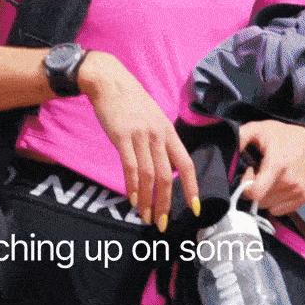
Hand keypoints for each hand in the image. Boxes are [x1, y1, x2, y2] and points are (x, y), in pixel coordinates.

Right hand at [78, 51, 199, 229]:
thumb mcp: (153, 117)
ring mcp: (140, 135)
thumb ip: (160, 138)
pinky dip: (132, 186)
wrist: (109, 81)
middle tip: (163, 223)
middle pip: (167, 176)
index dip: (192, 187)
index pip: (186, 164)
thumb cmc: (130, 100)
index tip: (195, 208)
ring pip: (149, 176)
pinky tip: (132, 199)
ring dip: (147, 200)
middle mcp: (158, 135)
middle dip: (166, 203)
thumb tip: (164, 162)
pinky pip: (130, 167)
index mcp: (168, 131)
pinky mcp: (121, 137)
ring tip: (145, 216)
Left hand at [238, 119, 304, 215]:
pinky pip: (280, 210)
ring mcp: (298, 190)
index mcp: (277, 165)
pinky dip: (275, 201)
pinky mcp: (303, 197)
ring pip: (269, 207)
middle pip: (260, 201)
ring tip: (270, 177)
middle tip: (260, 172)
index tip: (249, 174)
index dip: (246, 187)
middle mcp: (290, 181)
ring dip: (265, 195)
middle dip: (255, 189)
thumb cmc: (278, 135)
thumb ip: (239, 138)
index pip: (256, 193)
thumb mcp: (255, 129)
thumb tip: (228, 151)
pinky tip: (278, 185)